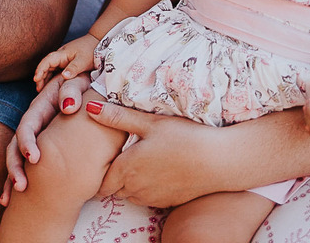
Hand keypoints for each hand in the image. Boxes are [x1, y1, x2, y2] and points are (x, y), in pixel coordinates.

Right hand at [0, 73, 89, 205]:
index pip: (27, 126)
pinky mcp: (39, 151)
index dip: (27, 142)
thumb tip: (68, 107)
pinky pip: (25, 168)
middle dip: (15, 167)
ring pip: (15, 160)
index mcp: (39, 110)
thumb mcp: (77, 80)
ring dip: (12, 178)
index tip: (35, 159)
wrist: (83, 88)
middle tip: (22, 186)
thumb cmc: (81, 85)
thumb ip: (72, 89)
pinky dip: (14, 184)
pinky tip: (7, 201)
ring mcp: (33, 140)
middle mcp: (32, 126)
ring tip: (9, 200)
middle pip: (14, 147)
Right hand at [33, 33, 99, 90]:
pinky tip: (51, 85)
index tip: (36, 79)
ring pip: (50, 69)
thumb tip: (63, 76)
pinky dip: (51, 77)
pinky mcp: (67, 63)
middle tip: (38, 89)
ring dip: (45, 78)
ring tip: (41, 89)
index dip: (40, 70)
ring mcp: (63, 59)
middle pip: (46, 66)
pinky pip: (56, 70)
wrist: (99, 42)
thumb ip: (73, 68)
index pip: (47, 61)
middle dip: (40, 76)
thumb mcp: (83, 60)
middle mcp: (60, 56)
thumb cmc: (91, 50)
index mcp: (62, 54)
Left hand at [87, 99, 221, 207]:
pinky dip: (146, 188)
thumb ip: (117, 117)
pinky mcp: (168, 202)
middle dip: (113, 177)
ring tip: (139, 161)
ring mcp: (153, 198)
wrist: (220, 161)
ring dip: (129, 184)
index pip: (101, 182)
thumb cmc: (185, 137)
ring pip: (130, 195)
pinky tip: (157, 170)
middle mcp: (136, 188)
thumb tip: (89, 108)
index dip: (99, 171)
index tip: (102, 157)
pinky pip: (148, 199)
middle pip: (114, 189)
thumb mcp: (149, 122)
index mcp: (127, 169)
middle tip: (120, 156)